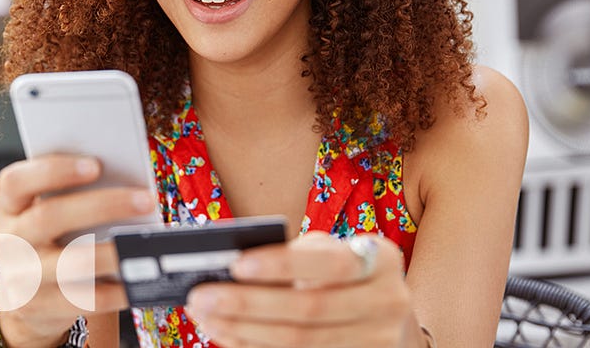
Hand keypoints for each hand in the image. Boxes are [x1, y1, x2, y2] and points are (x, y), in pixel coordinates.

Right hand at [0, 154, 156, 347]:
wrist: (26, 297)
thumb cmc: (48, 239)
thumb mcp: (45, 212)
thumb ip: (71, 194)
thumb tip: (126, 184)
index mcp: (10, 206)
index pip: (16, 182)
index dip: (53, 171)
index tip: (95, 165)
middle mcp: (10, 240)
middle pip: (50, 216)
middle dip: (102, 205)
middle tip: (144, 200)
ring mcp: (21, 276)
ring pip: (70, 262)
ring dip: (112, 252)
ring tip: (143, 243)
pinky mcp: (39, 307)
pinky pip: (83, 299)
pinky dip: (115, 290)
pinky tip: (136, 280)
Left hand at [184, 232, 412, 347]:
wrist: (387, 311)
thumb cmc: (344, 270)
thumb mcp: (333, 250)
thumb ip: (297, 255)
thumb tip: (232, 269)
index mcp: (381, 260)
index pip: (330, 262)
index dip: (283, 264)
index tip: (236, 263)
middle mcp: (387, 303)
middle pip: (309, 310)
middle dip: (248, 303)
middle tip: (201, 296)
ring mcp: (376, 341)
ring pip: (300, 341)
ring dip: (244, 331)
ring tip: (206, 317)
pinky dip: (256, 346)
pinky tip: (228, 334)